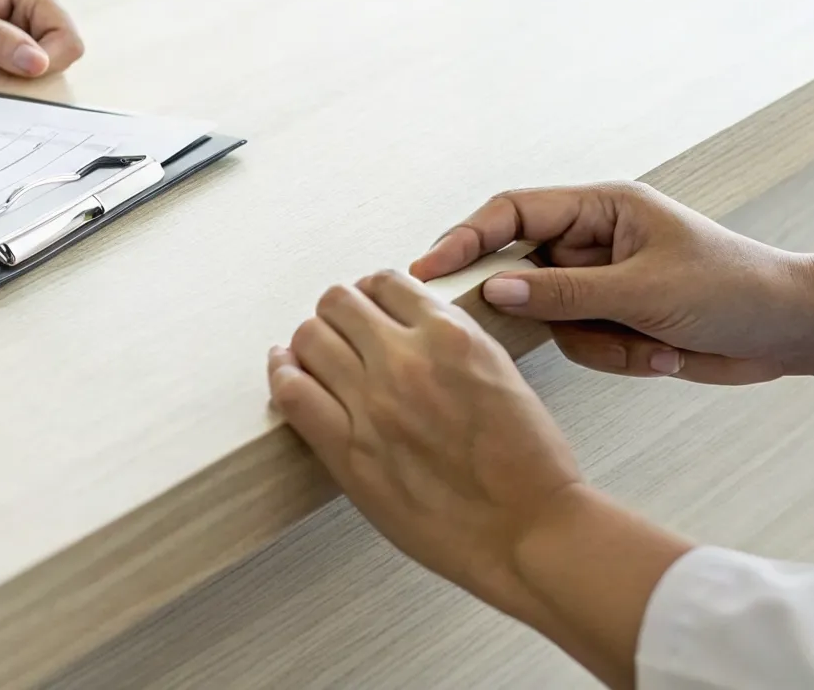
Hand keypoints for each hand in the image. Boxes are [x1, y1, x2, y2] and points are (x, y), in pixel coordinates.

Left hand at [269, 270, 696, 689]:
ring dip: (310, 340)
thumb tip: (413, 328)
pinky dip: (283, 373)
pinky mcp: (348, 450)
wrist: (530, 530)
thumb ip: (454, 343)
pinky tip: (286, 371)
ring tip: (313, 352)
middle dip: (338, 311)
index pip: (387, 283)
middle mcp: (406, 360)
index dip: (372, 292)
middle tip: (339, 328)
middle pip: (338, 303)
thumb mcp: (501, 374)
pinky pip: (293, 392)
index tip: (368, 304)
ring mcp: (373, 404)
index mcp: (451, 336)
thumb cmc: (528, 466)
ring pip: (309, 338)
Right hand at [410, 181, 807, 383]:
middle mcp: (593, 241)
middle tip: (519, 328)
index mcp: (601, 207)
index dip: (466, 238)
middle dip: (538, 308)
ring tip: (652, 346)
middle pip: (521, 269)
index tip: (429, 272)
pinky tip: (664, 356)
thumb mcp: (645, 291)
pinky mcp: (612, 321)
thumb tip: (496, 293)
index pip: (513, 213)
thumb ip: (566, 294)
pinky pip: (580, 345)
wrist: (790, 331)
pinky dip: (618, 358)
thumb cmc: (733, 289)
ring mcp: (600, 283)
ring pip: (550, 319)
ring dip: (598, 343)